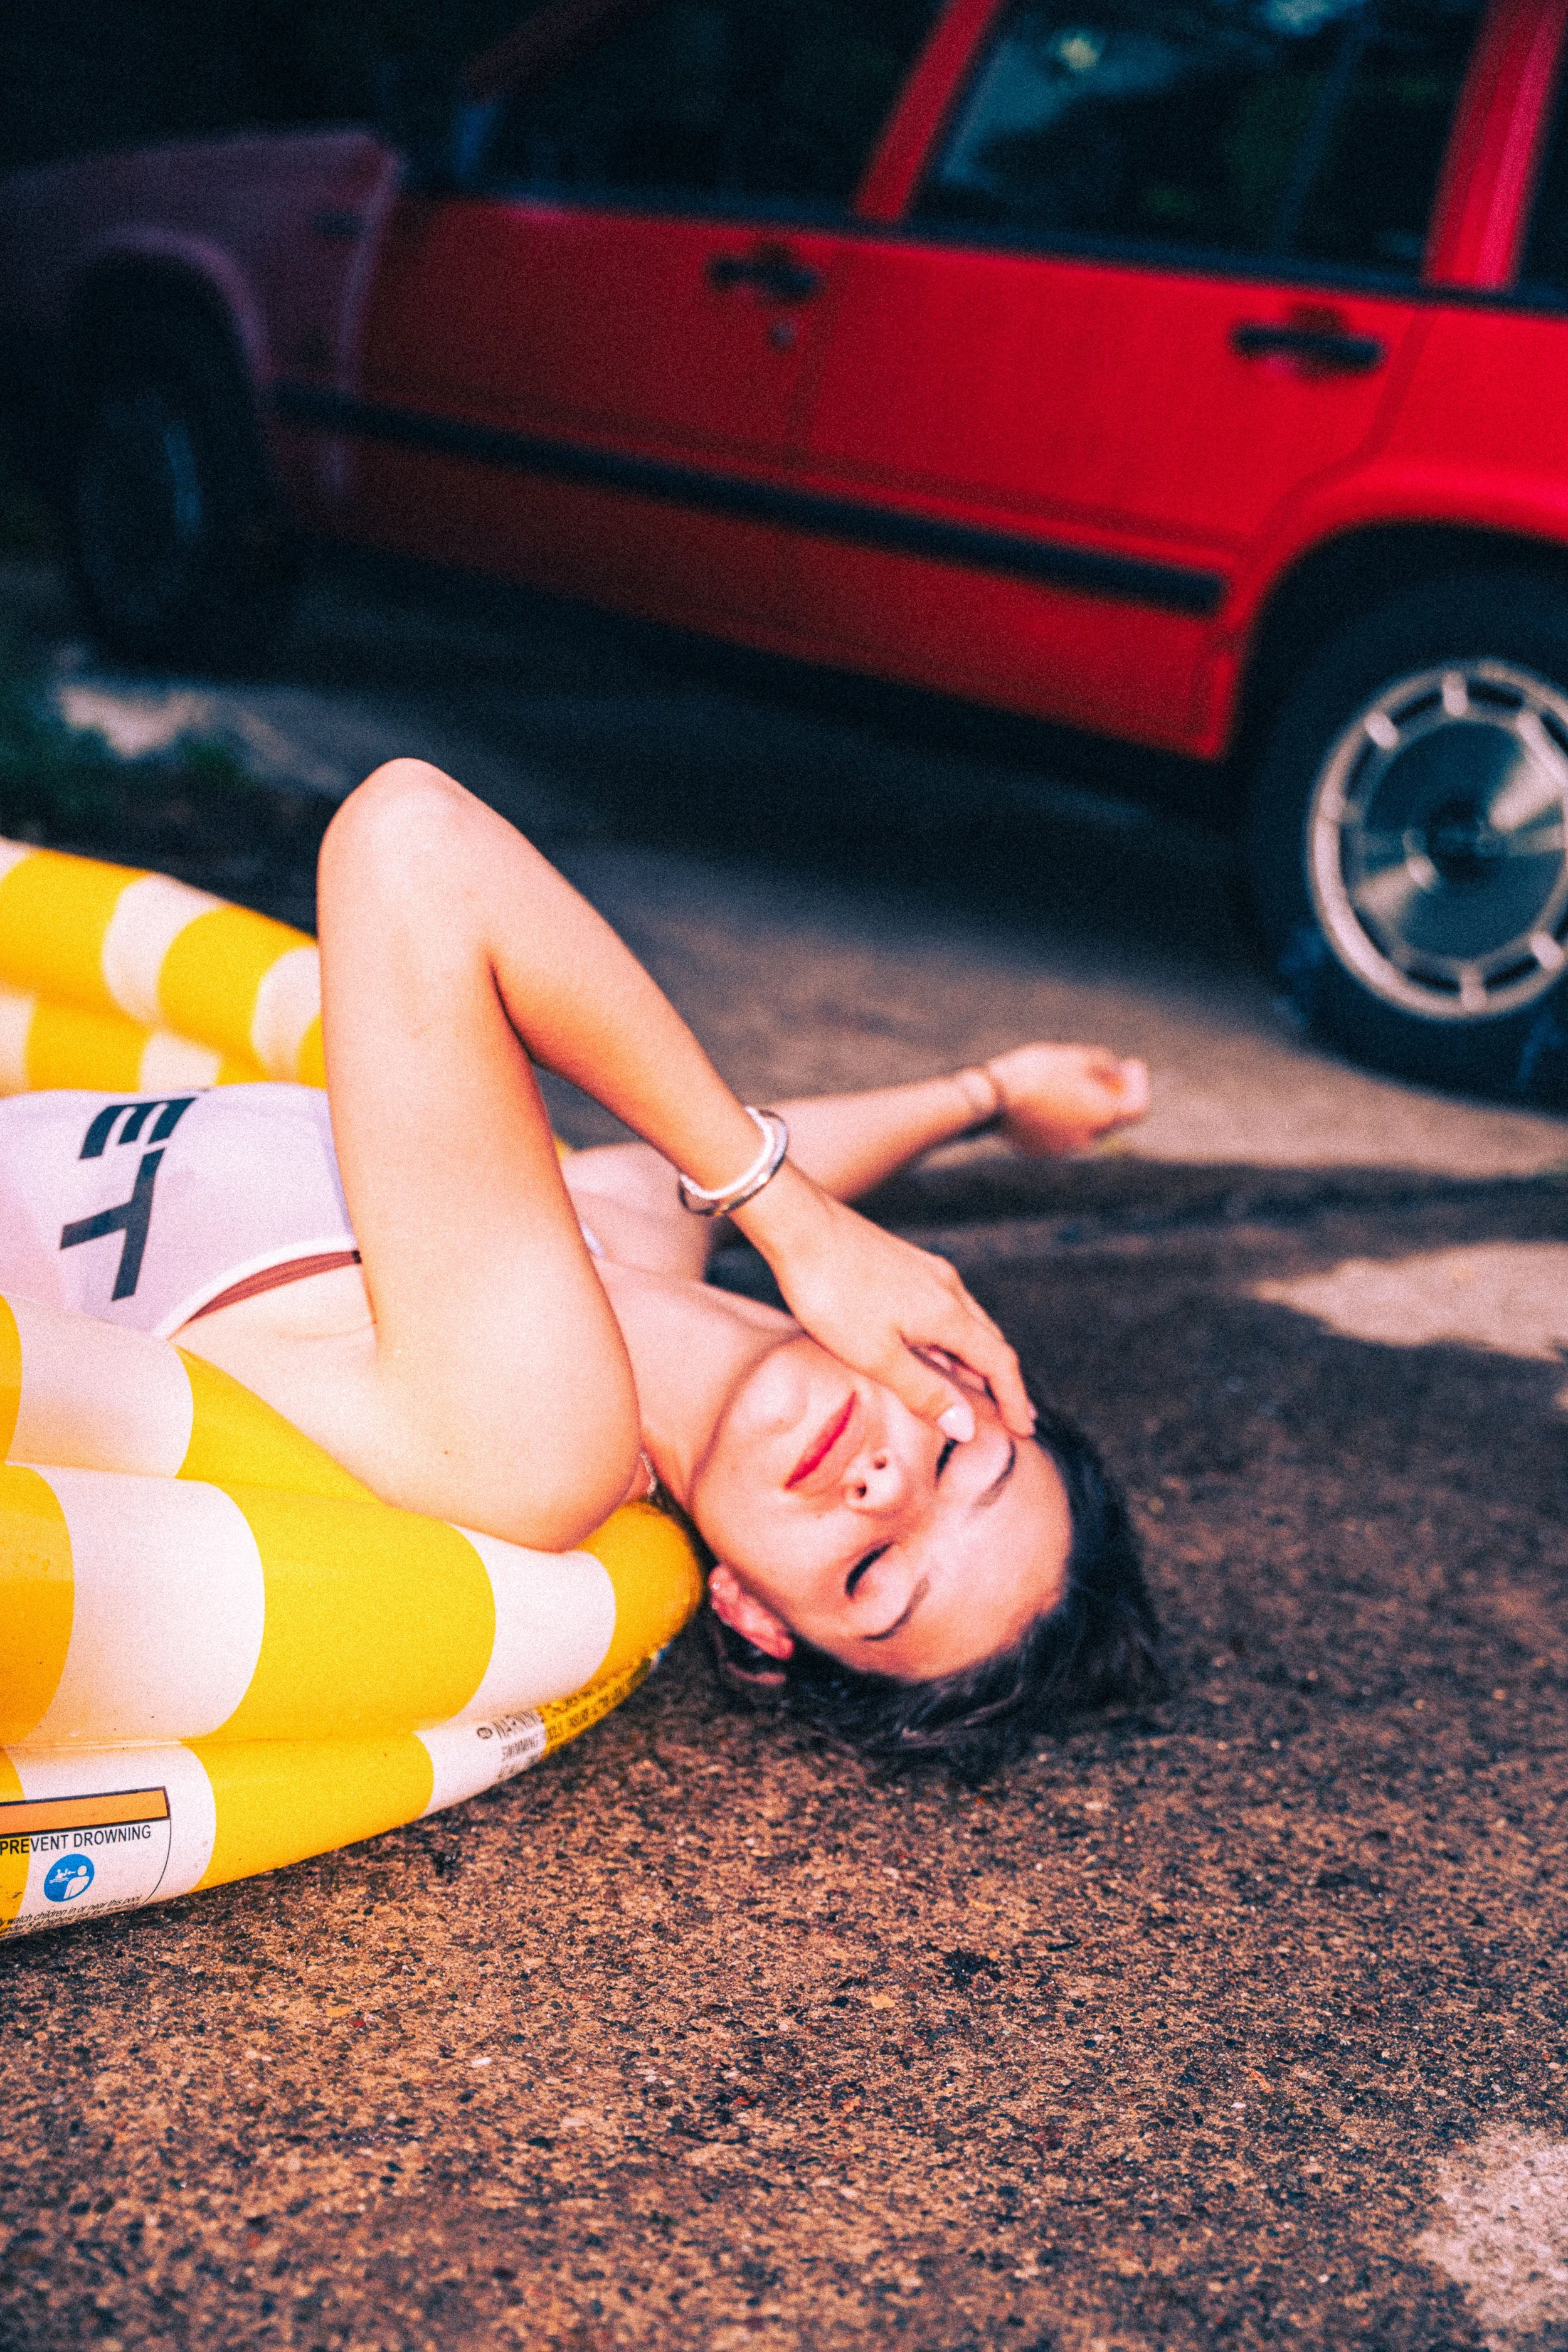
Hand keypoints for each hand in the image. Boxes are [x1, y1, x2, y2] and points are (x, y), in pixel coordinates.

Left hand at [733, 1163, 1034, 1439]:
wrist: (801, 1227)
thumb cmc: (832, 1294)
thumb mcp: (876, 1356)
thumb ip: (924, 1391)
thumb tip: (967, 1425)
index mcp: (948, 1314)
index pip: (999, 1362)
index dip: (1014, 1399)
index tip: (1023, 1429)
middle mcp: (948, 1289)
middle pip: (989, 1341)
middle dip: (1001, 1382)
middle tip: (1009, 1415)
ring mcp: (928, 1272)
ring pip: (967, 1323)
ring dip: (975, 1360)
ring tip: (973, 1392)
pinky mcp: (907, 1265)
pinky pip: (945, 1308)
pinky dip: (951, 1338)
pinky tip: (930, 1350)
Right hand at [984, 1043, 1148, 1156]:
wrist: (995, 1097)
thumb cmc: (1038, 1073)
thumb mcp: (1076, 1057)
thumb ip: (1104, 1063)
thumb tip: (1115, 1069)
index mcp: (1104, 1116)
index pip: (1138, 1107)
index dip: (1139, 1085)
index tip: (1132, 1066)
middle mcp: (1089, 1139)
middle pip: (1110, 1117)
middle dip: (1111, 1093)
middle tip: (1105, 1071)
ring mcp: (1063, 1149)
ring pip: (1083, 1127)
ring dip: (1084, 1106)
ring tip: (1070, 1082)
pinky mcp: (1039, 1151)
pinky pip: (1058, 1133)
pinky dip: (1060, 1117)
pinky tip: (1046, 1097)